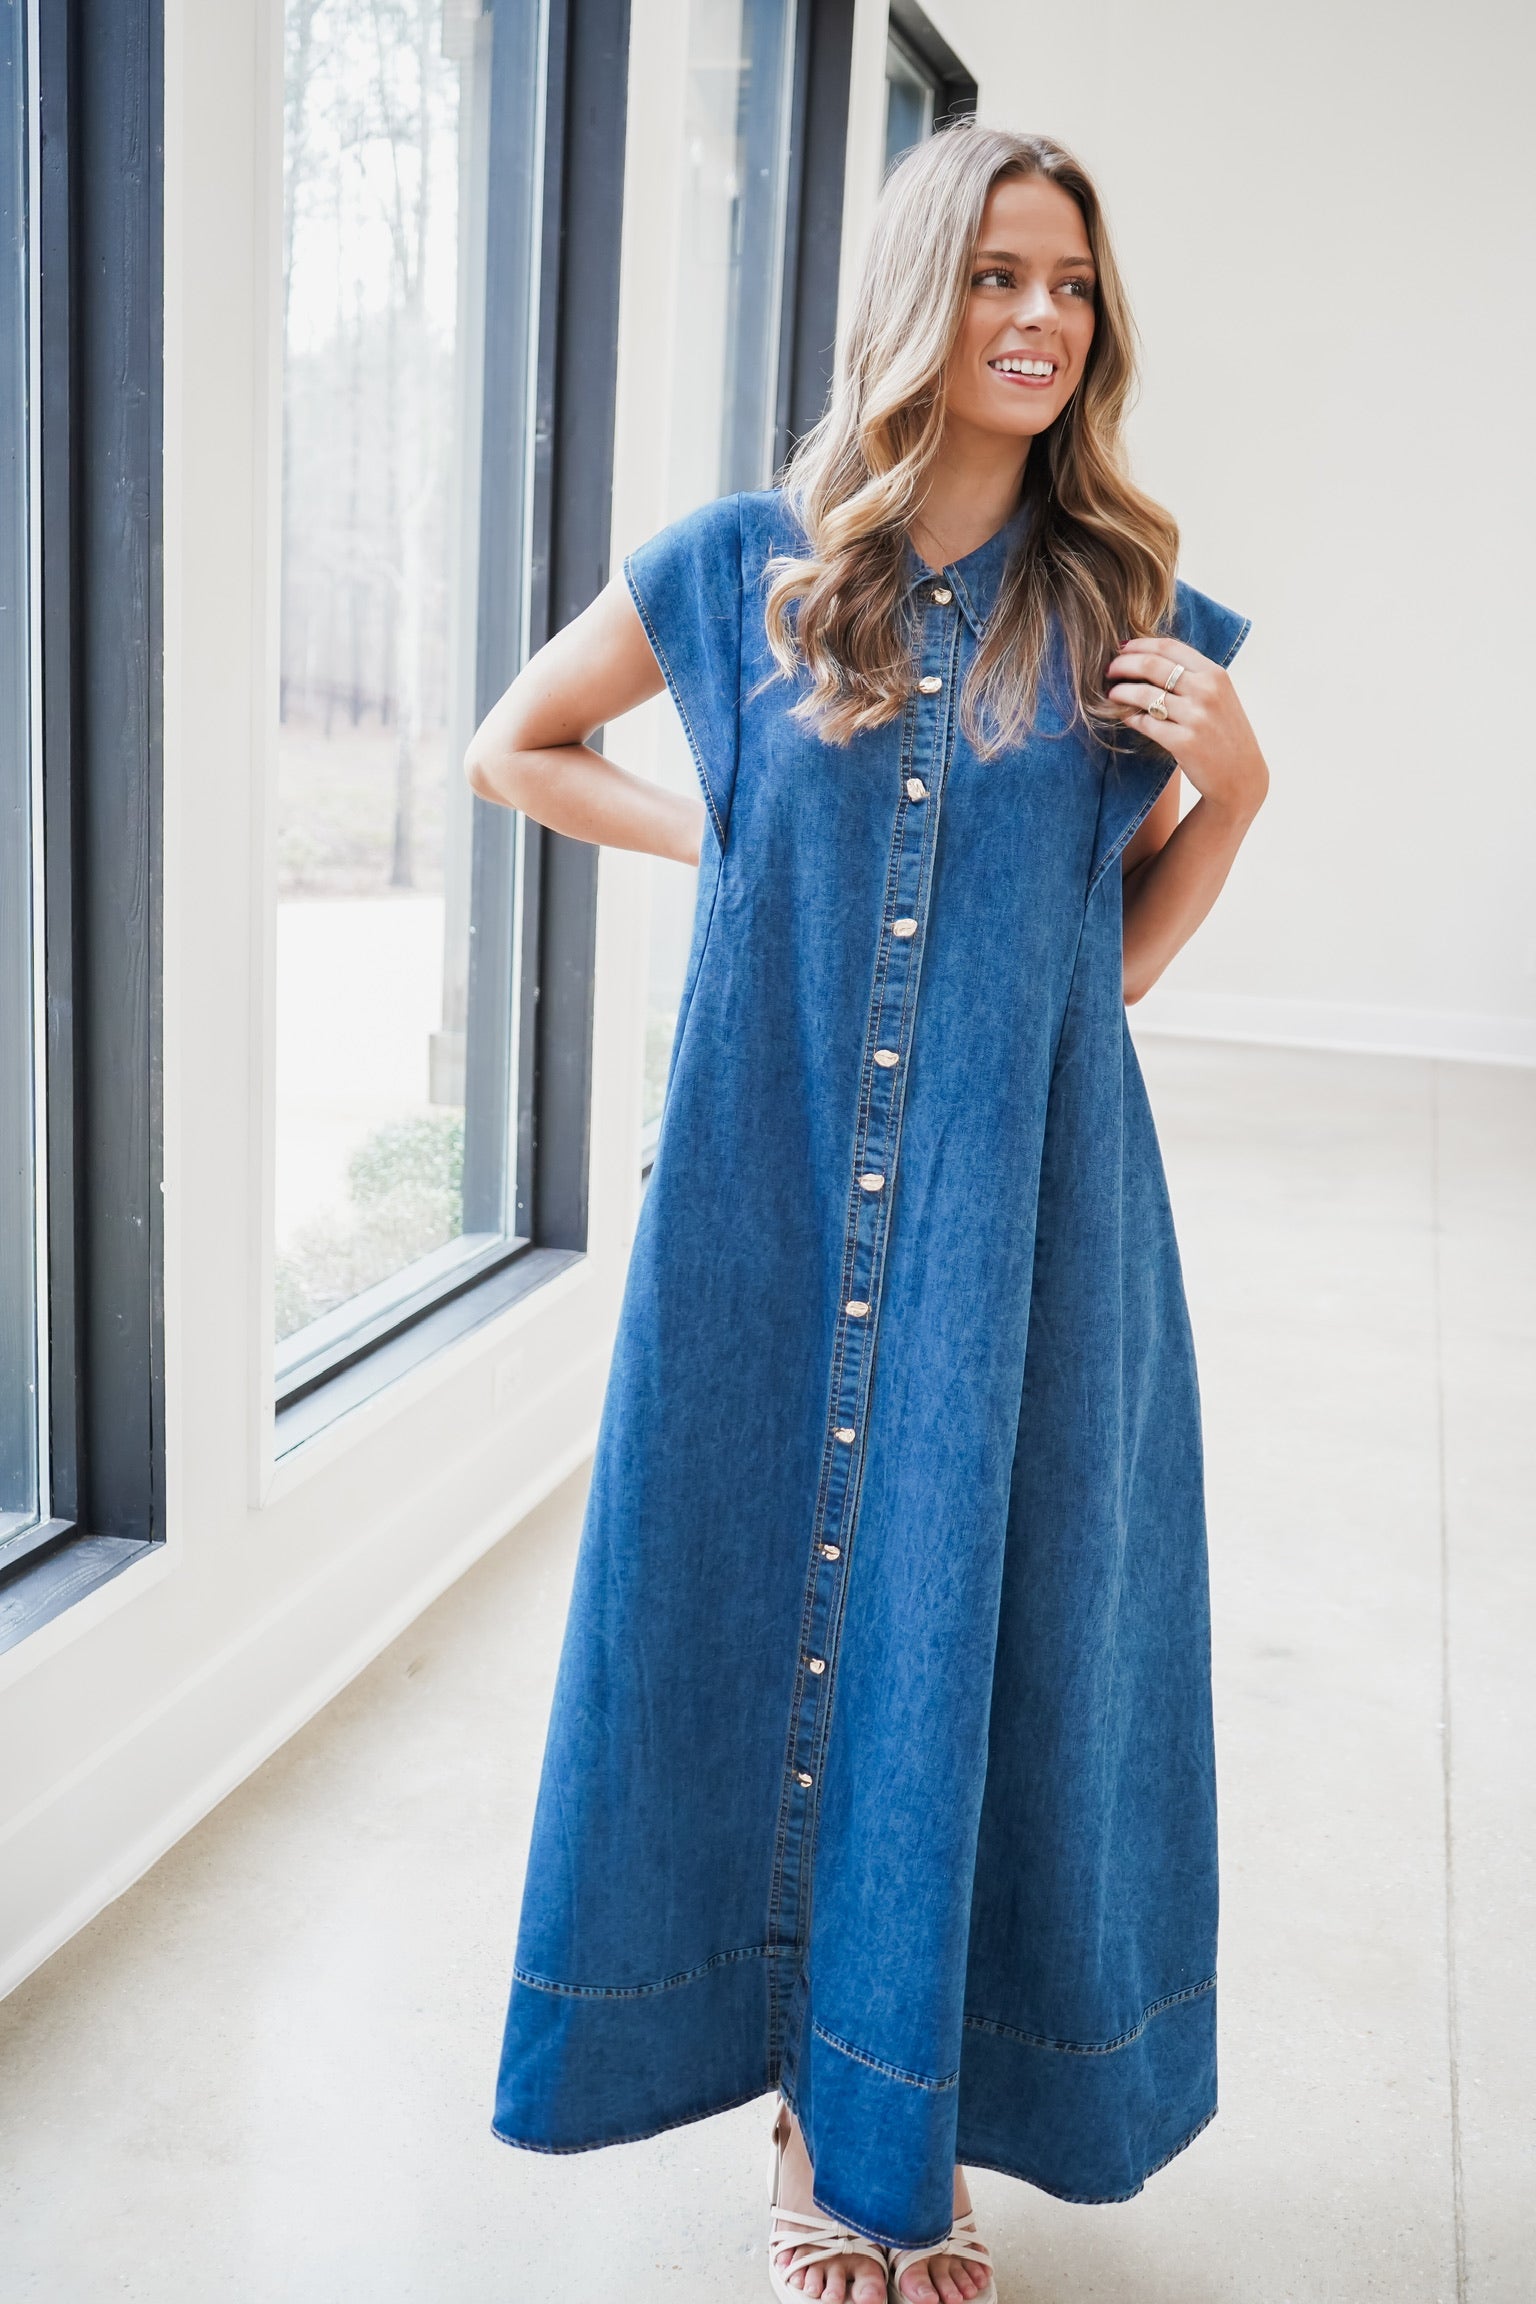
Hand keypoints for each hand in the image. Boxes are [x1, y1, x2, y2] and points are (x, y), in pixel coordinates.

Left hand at [1105, 636, 1267, 823]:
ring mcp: (1195, 717)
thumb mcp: (1219, 695)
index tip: (1121, 649)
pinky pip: (1145, 723)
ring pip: (1144, 694)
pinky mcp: (1183, 742)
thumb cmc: (1225, 734)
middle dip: (1122, 665)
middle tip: (1109, 670)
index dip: (1139, 645)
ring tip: (1111, 694)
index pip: (1168, 647)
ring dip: (1120, 692)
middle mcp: (1206, 691)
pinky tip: (1124, 716)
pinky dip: (1129, 717)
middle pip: (1151, 665)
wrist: (1241, 776)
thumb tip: (1149, 658)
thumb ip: (1192, 676)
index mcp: (1214, 674)